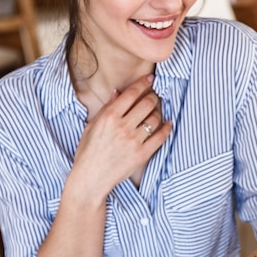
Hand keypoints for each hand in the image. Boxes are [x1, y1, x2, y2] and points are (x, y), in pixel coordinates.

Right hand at [71, 74, 171, 198]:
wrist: (91, 178)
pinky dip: (166, 128)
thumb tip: (118, 92)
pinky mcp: (142, 154)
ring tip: (156, 111)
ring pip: (155, 118)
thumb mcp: (92, 126)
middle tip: (154, 96)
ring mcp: (134, 141)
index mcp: (109, 117)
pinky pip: (160, 137)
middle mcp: (123, 127)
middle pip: (147, 103)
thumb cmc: (88, 152)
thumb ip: (107, 108)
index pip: (131, 94)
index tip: (150, 78)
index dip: (143, 83)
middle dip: (153, 96)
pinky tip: (168, 124)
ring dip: (158, 112)